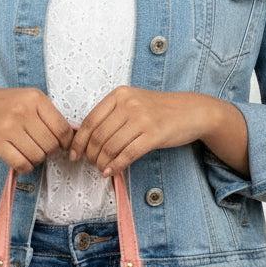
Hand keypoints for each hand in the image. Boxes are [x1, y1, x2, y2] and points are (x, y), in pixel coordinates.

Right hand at [0, 86, 73, 174]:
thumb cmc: (6, 104)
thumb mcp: (30, 99)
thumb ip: (51, 115)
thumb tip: (76, 134)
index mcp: (35, 98)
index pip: (62, 128)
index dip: (66, 142)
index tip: (62, 146)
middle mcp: (22, 111)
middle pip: (51, 145)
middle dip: (49, 151)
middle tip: (41, 147)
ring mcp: (8, 126)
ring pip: (38, 156)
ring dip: (37, 159)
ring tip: (29, 151)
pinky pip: (21, 164)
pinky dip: (26, 166)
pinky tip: (22, 159)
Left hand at [69, 87, 226, 177]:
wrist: (191, 111)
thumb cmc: (159, 109)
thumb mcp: (133, 102)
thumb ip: (111, 115)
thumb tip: (85, 138)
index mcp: (119, 94)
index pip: (89, 120)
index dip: (79, 141)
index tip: (74, 154)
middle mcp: (129, 104)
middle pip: (98, 136)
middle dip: (91, 154)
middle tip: (91, 163)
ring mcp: (142, 119)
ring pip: (110, 147)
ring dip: (102, 162)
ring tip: (102, 168)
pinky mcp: (154, 135)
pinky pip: (127, 154)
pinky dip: (116, 166)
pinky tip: (111, 172)